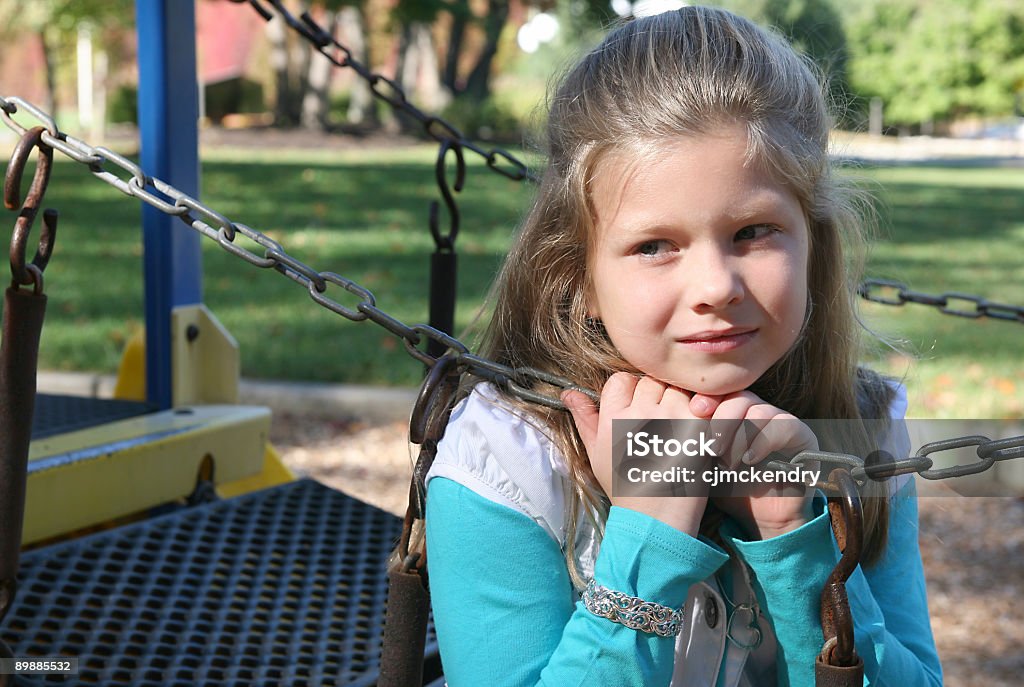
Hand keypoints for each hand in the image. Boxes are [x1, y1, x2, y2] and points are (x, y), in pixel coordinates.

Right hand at [562, 373, 709, 535]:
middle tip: (660, 421)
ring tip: (678, 428)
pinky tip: (697, 430)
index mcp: (613, 417)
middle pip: (651, 381)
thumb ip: (585, 419)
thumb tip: (568, 392)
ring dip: (680, 401)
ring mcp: (672, 418)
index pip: (622, 379)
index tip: (636, 410)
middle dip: (656, 395)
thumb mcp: (596, 454)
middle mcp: (641, 413)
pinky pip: (702, 402)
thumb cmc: (625, 487)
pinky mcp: (699, 428)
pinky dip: (702, 411)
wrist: (656, 519)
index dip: (630, 391)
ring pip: (677, 389)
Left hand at [703, 391, 817, 539]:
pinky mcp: (802, 435)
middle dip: (722, 418)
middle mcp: (758, 410)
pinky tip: (749, 460)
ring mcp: (781, 420)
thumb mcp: (704, 460)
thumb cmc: (726, 485)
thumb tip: (666, 412)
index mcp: (734, 410)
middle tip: (710, 445)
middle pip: (739, 395)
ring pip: (759, 410)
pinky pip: (783, 425)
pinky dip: (763, 441)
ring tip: (727, 462)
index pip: (723, 390)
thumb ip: (692, 436)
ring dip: (740, 436)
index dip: (708, 396)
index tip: (695, 410)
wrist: (758, 517)